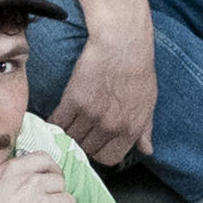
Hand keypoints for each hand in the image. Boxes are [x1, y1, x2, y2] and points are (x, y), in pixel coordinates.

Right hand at [58, 21, 160, 166]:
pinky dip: (53, 122)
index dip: (99, 152)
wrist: (123, 43)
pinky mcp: (74, 100)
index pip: (109, 158)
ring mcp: (92, 115)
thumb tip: (147, 150)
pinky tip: (55, 117)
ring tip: (66, 125)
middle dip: (82, 142)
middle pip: (87, 149)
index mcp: (131, 129)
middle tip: (78, 132)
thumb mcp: (149, 102)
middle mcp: (111, 126)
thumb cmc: (138, 70)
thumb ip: (145, 129)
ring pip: (71, 137)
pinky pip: (58, 122)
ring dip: (66, 133)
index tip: (94, 143)